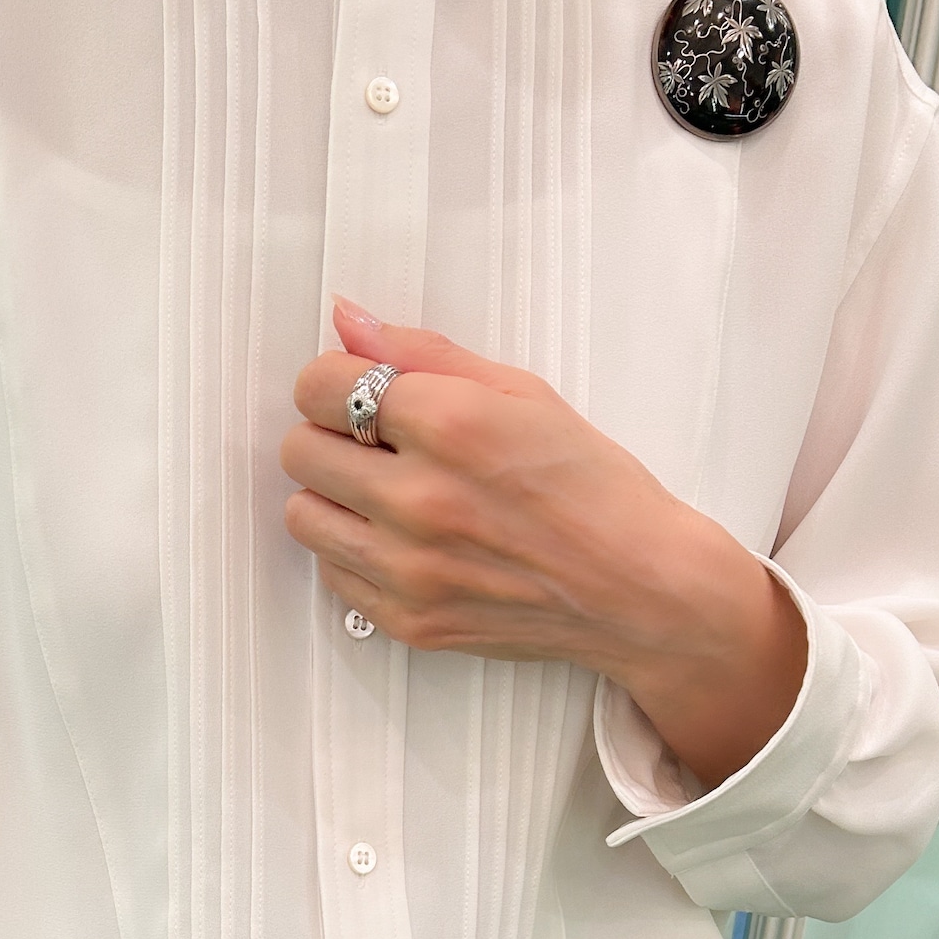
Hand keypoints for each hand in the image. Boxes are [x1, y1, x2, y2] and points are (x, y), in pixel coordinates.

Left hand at [280, 296, 808, 788]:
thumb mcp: (520, 392)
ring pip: (301, 515)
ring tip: (385, 494)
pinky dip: (355, 551)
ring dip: (332, 497)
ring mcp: (408, 568)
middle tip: (377, 445)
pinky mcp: (407, 619)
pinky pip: (331, 573)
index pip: (318, 385)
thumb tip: (344, 318)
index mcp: (449, 424)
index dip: (334, 381)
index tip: (363, 393)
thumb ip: (422, 352)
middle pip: (299, 450)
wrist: (639, 588)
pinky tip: (406, 542)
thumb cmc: (590, 482)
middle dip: (330, 436)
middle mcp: (418, 499)